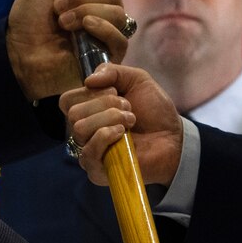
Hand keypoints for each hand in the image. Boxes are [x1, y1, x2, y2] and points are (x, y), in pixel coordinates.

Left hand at [7, 0, 127, 99]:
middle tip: (57, 6)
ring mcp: (106, 36)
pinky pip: (121, 39)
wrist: (19, 52)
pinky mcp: (107, 58)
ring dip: (86, 11)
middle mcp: (103, 13)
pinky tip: (83, 28)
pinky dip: (103, 28)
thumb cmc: (28, 20)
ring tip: (62, 22)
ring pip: (118, 13)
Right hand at [59, 63, 183, 186]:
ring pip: (80, 128)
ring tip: (130, 121)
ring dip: (110, 119)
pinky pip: (88, 152)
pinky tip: (123, 134)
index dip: (91, 92)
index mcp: (88, 110)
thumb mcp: (137, 80)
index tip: (116, 91)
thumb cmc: (154, 111)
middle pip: (73, 113)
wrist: (173, 137)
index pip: (67, 100)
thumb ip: (112, 71)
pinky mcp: (98, 171)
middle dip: (105, 104)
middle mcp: (84, 131)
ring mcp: (89, 151)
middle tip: (128, 108)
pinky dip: (105, 136)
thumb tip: (88, 80)